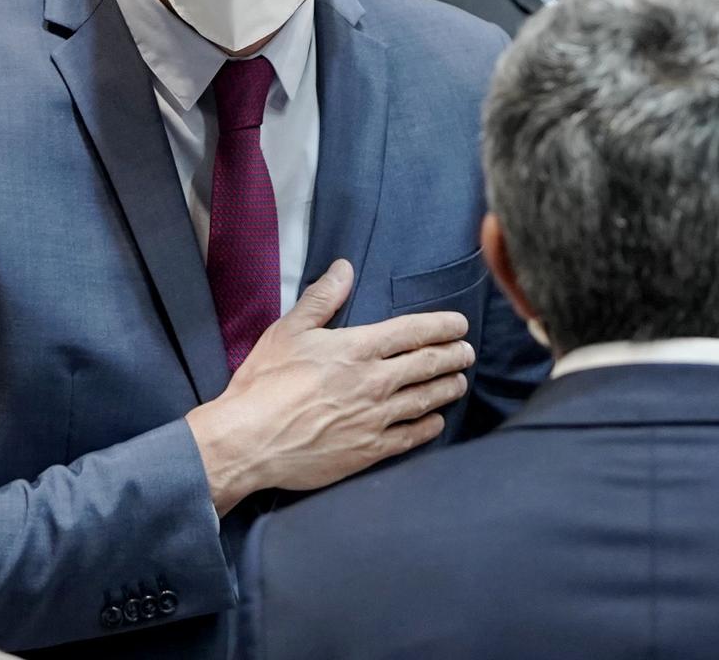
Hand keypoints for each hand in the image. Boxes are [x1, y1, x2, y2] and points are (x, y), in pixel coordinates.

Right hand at [185, 259, 473, 515]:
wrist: (250, 440)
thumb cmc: (265, 382)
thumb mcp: (289, 330)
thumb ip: (322, 298)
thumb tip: (344, 268)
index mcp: (357, 348)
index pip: (413, 332)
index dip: (442, 326)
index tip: (460, 324)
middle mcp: (374, 382)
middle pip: (428, 365)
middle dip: (453, 355)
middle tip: (467, 352)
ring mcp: (375, 418)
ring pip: (426, 400)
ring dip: (447, 388)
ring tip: (459, 382)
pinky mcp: (369, 450)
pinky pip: (411, 437)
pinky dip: (429, 426)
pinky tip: (436, 422)